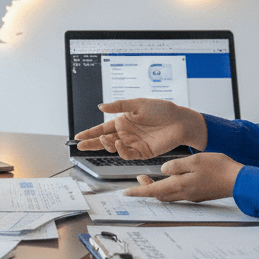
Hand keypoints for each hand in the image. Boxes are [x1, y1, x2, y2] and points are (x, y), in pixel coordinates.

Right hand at [73, 98, 206, 158]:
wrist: (180, 121)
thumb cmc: (161, 109)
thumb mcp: (138, 103)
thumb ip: (119, 105)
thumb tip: (100, 107)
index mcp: (123, 120)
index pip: (102, 128)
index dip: (90, 133)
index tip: (78, 136)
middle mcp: (126, 133)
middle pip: (104, 140)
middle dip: (92, 143)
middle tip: (81, 145)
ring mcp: (134, 143)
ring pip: (114, 148)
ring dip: (107, 145)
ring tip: (106, 139)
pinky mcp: (143, 152)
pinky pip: (128, 154)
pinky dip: (121, 151)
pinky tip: (118, 144)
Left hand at [123, 153, 242, 201]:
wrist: (238, 180)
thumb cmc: (219, 168)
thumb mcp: (195, 160)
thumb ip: (176, 165)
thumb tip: (162, 169)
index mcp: (180, 184)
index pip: (153, 190)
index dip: (138, 192)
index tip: (125, 194)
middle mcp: (184, 193)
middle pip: (158, 195)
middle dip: (145, 190)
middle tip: (137, 181)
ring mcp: (191, 195)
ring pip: (167, 195)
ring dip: (156, 189)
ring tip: (149, 179)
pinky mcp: (197, 194)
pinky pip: (177, 194)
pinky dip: (167, 188)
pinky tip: (170, 180)